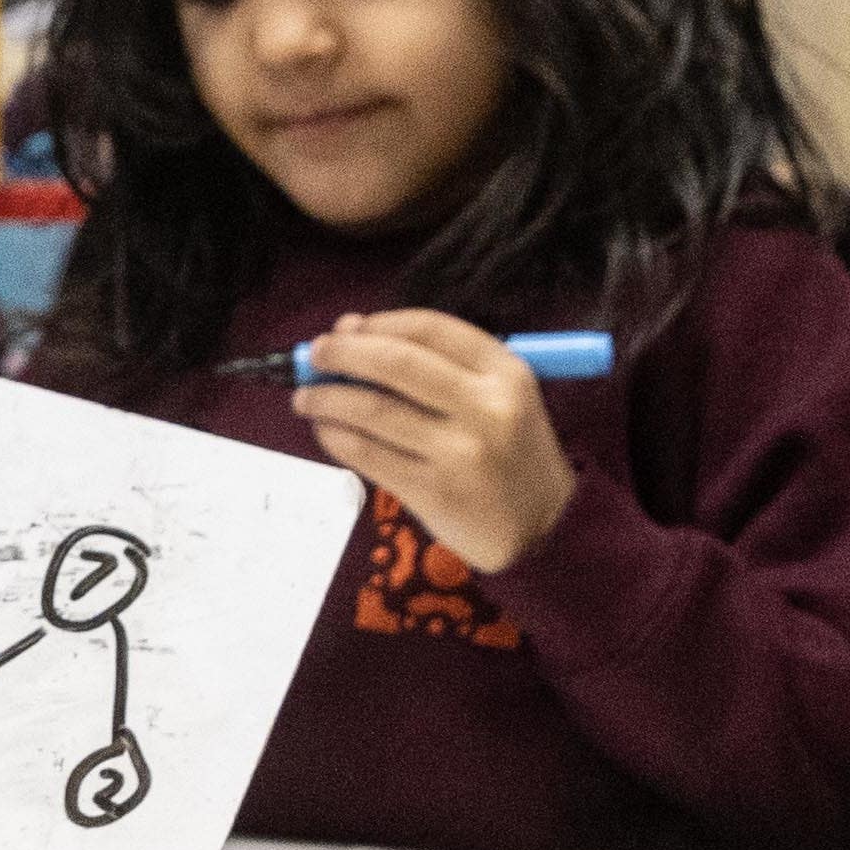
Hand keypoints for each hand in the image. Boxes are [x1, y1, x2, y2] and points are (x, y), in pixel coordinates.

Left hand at [291, 310, 577, 575]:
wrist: (544, 527)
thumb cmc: (510, 453)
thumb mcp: (499, 396)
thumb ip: (439, 365)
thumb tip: (352, 330)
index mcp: (505, 371)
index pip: (428, 328)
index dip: (377, 323)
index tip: (347, 328)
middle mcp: (485, 406)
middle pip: (395, 363)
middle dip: (342, 353)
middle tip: (314, 355)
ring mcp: (459, 451)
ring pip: (372, 410)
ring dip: (326, 398)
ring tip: (306, 397)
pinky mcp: (434, 491)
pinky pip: (368, 454)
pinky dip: (335, 437)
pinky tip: (325, 430)